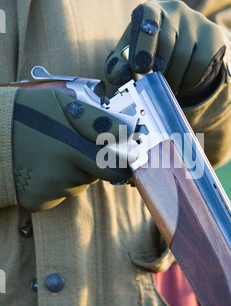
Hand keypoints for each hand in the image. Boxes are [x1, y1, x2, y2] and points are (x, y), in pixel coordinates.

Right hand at [13, 88, 130, 211]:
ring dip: (73, 171)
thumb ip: (97, 120)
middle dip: (92, 161)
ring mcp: (49, 191)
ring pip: (78, 184)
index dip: (123, 161)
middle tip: (71, 144)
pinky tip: (42, 168)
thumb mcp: (63, 103)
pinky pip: (60, 194)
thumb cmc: (28, 112)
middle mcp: (62, 175)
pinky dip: (56, 184)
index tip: (125, 155)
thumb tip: (128, 132)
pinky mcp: (37, 202)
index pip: (116, 167)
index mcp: (72, 148)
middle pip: (96, 175)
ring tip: (51, 154)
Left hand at [104, 0, 225, 103]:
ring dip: (173, 79)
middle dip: (159, 70)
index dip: (144, 43)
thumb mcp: (128, 58)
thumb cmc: (147, 55)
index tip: (140, 67)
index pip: (149, 16)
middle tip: (153, 86)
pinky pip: (201, 63)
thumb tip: (119, 77)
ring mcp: (197, 20)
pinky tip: (183, 83)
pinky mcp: (213, 35)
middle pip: (168, 41)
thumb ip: (117, 66)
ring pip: (185, 56)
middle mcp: (175, 9)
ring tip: (167, 87)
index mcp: (150, 10)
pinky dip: (190, 80)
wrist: (182, 51)